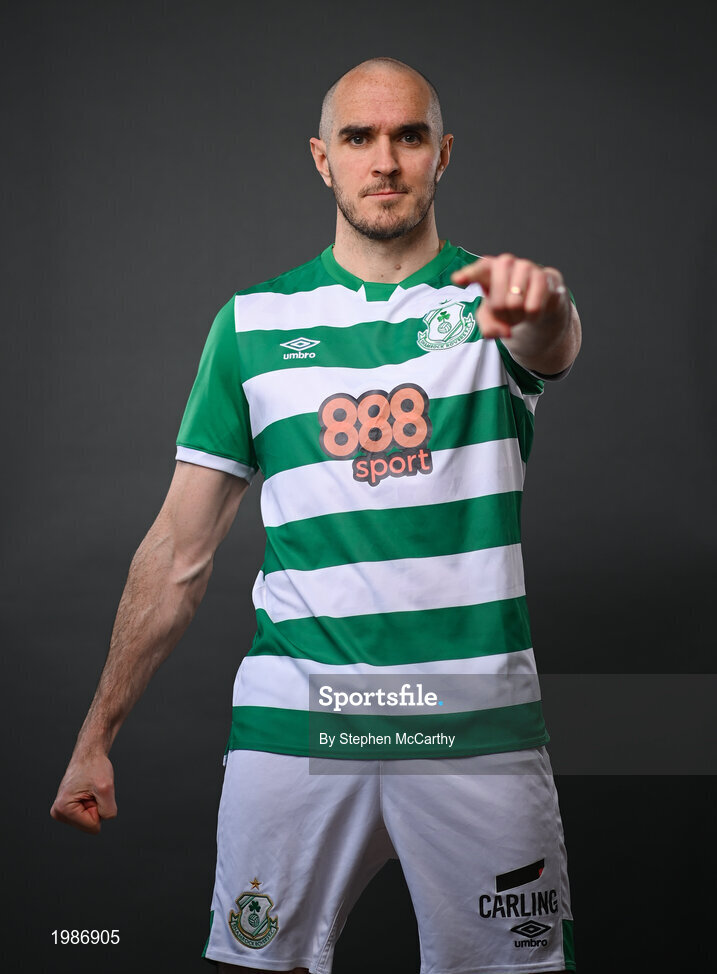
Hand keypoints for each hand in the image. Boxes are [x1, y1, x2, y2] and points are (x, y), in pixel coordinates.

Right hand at [50, 752, 116, 834]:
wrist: (89, 755)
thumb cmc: (94, 766)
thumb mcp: (106, 787)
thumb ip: (108, 809)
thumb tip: (106, 819)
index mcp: (63, 809)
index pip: (93, 826)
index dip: (99, 808)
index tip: (94, 792)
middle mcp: (58, 813)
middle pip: (89, 825)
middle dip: (96, 808)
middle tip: (93, 791)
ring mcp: (62, 812)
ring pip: (89, 820)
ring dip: (94, 805)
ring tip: (90, 790)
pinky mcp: (67, 809)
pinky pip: (87, 815)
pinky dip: (92, 803)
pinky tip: (87, 792)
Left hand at [451, 253, 568, 338]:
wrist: (536, 295)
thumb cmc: (506, 300)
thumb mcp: (491, 316)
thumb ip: (488, 326)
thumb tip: (503, 333)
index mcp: (487, 268)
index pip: (477, 271)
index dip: (468, 276)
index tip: (457, 280)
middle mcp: (505, 262)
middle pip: (497, 303)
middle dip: (502, 316)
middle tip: (506, 313)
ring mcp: (525, 266)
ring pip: (515, 305)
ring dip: (518, 316)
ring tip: (519, 309)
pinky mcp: (543, 276)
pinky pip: (533, 308)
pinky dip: (532, 317)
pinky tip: (532, 309)